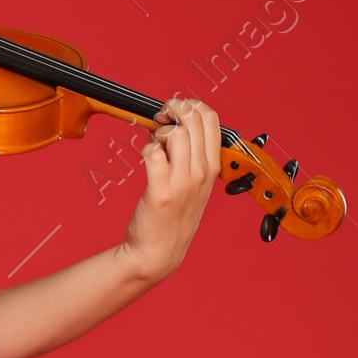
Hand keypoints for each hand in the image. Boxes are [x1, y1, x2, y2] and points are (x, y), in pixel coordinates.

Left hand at [120, 95, 221, 283]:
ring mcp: (183, 183)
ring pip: (174, 134)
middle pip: (192, 119)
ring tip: (153, 146)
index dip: (190, 106)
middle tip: (158, 121)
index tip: (174, 113)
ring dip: (157, 133)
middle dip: (171, 110)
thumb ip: (189, 153)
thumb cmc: (172, 214)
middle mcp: (202, 172)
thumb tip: (171, 122)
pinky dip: (145, 151)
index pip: (210, 118)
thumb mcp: (193, 182)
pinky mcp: (161, 192)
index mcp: (213, 166)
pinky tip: (145, 161)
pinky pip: (153, 154)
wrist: (158, 251)